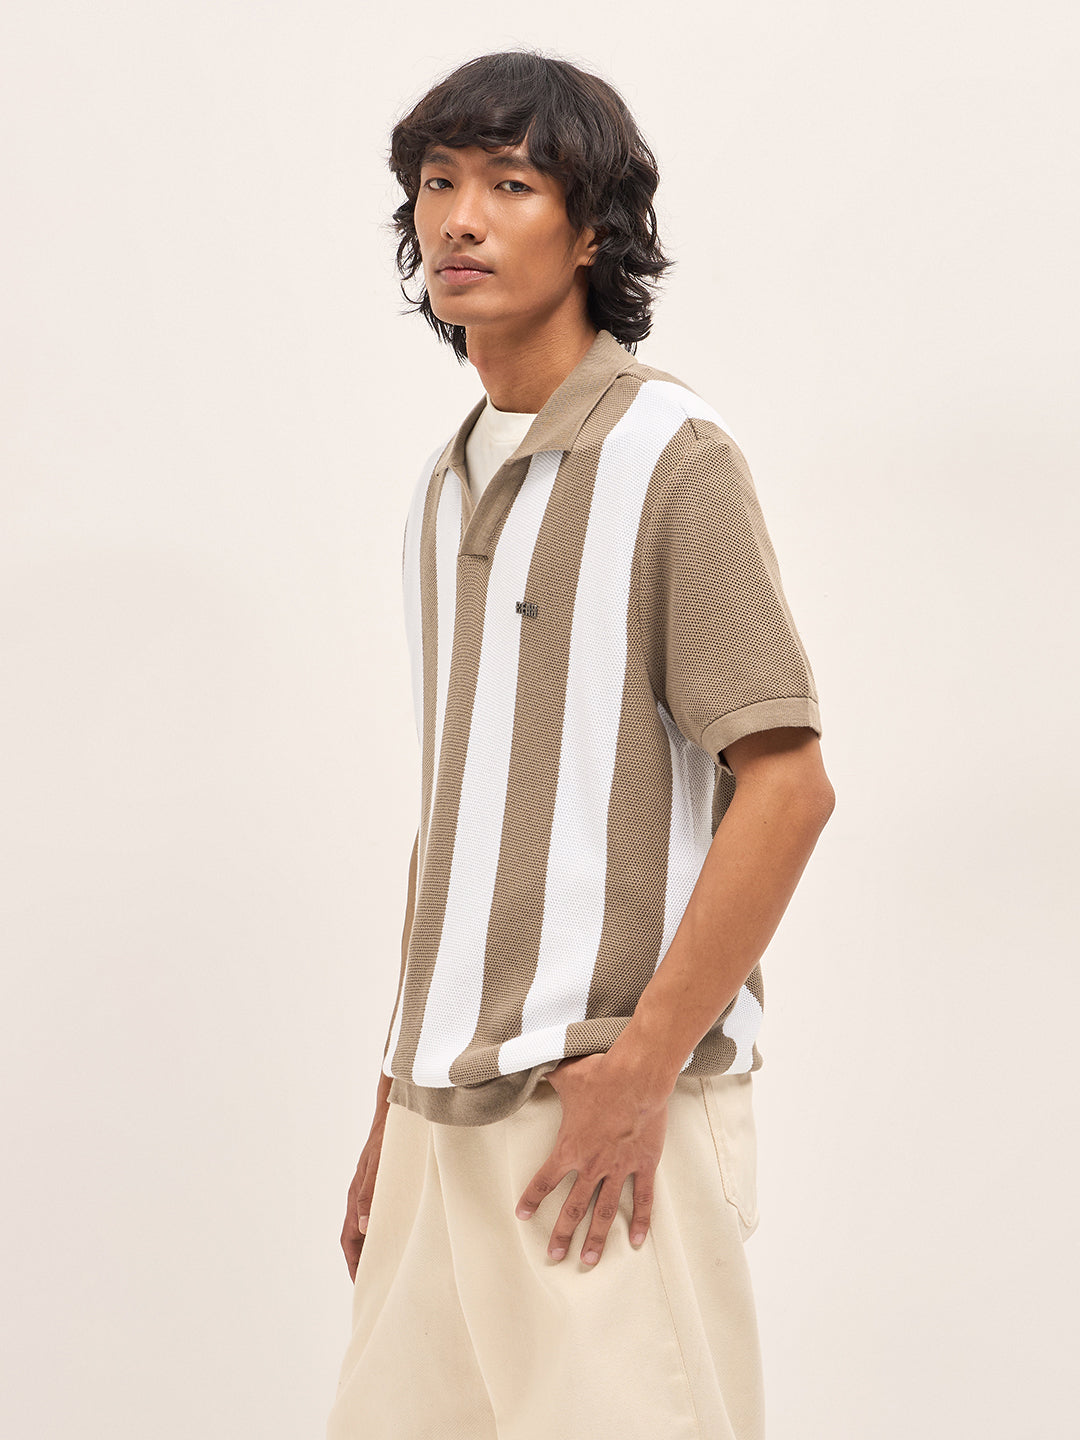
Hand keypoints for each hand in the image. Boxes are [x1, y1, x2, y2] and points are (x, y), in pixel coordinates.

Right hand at [339, 1120, 385, 1282]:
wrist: (394, 1113)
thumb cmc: (386, 1138)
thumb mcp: (378, 1166)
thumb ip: (370, 1193)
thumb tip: (366, 1226)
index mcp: (356, 1197)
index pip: (350, 1239)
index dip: (354, 1263)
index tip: (362, 1283)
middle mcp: (362, 1198)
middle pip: (359, 1238)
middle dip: (367, 1261)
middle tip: (381, 1282)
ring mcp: (373, 1192)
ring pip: (372, 1226)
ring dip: (379, 1245)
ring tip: (395, 1265)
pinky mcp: (386, 1185)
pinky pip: (384, 1213)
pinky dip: (389, 1228)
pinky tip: (406, 1234)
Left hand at [514, 1050, 670, 1267]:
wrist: (636, 1076)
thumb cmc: (600, 1074)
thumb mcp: (566, 1074)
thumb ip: (549, 1077)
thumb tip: (534, 1066)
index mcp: (570, 1147)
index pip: (545, 1179)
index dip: (533, 1198)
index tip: (522, 1215)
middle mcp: (592, 1164)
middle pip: (573, 1206)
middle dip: (563, 1232)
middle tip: (554, 1255)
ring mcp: (619, 1167)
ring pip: (604, 1211)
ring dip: (596, 1237)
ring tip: (588, 1261)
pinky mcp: (643, 1164)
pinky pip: (641, 1198)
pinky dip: (640, 1221)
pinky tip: (636, 1241)